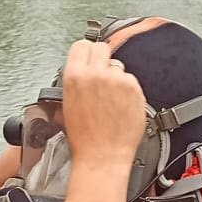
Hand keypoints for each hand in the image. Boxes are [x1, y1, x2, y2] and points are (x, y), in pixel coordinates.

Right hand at [59, 40, 145, 170]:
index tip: (89, 57)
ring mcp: (117, 81)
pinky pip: (131, 80)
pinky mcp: (134, 89)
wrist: (103, 156)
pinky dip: (127, 90)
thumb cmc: (84, 139)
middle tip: (101, 76)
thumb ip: (76, 81)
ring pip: (118, 66)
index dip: (86, 52)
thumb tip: (82, 70)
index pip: (81, 45)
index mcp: (75, 77)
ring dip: (115, 78)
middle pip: (102, 48)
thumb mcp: (67, 105)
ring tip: (110, 99)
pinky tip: (120, 106)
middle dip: (101, 59)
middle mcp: (96, 75)